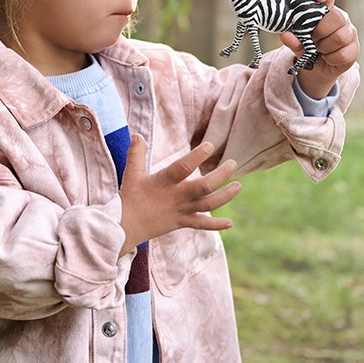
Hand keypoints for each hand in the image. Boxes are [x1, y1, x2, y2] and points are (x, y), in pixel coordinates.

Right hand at [118, 134, 240, 254]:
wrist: (124, 227)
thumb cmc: (129, 198)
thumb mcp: (131, 173)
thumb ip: (136, 154)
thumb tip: (137, 134)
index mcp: (165, 181)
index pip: (184, 167)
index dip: (198, 156)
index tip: (210, 146)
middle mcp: (177, 196)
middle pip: (205, 186)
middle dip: (222, 175)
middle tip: (233, 163)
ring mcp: (181, 211)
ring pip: (209, 204)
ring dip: (226, 195)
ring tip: (239, 186)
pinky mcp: (182, 223)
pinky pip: (202, 225)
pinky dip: (216, 225)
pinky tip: (230, 223)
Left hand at [281, 0, 358, 96]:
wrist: (316, 69)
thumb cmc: (307, 48)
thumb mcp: (297, 43)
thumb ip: (292, 39)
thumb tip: (285, 35)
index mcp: (325, 10)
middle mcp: (341, 18)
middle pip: (337, 17)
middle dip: (320, 31)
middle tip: (311, 40)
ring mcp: (350, 33)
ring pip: (340, 37)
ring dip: (324, 47)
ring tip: (318, 50)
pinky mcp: (354, 49)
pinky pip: (343, 54)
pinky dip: (330, 59)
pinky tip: (326, 58)